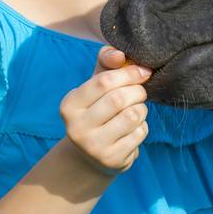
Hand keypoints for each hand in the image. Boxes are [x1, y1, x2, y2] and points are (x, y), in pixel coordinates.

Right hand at [59, 46, 150, 175]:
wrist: (92, 155)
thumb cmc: (98, 109)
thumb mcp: (97, 85)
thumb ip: (107, 62)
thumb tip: (119, 54)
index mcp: (70, 104)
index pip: (104, 81)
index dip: (129, 73)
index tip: (143, 72)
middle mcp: (76, 127)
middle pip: (119, 99)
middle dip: (138, 91)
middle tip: (140, 93)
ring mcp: (93, 146)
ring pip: (133, 116)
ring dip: (141, 109)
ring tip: (135, 111)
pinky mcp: (111, 159)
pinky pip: (139, 133)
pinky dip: (142, 127)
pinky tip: (133, 129)